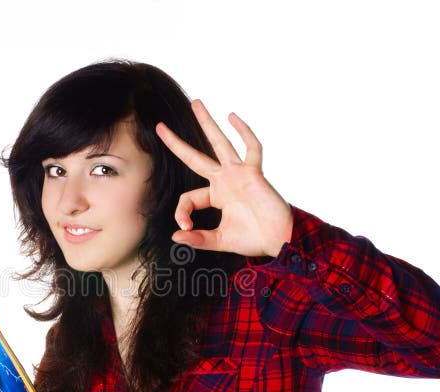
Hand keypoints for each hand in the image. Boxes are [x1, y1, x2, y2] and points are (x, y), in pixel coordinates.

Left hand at [155, 99, 292, 257]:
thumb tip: (175, 237)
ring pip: (219, 143)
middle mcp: (224, 181)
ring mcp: (238, 174)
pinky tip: (233, 117)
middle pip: (195, 157)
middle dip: (177, 142)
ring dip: (207, 123)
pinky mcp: (254, 173)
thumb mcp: (219, 240)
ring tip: (195, 103)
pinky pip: (251, 148)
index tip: (185, 227)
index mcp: (215, 196)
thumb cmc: (253, 239)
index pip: (188, 197)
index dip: (182, 211)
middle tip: (160, 127)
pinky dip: (244, 132)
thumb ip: (198, 239)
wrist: (279, 240)